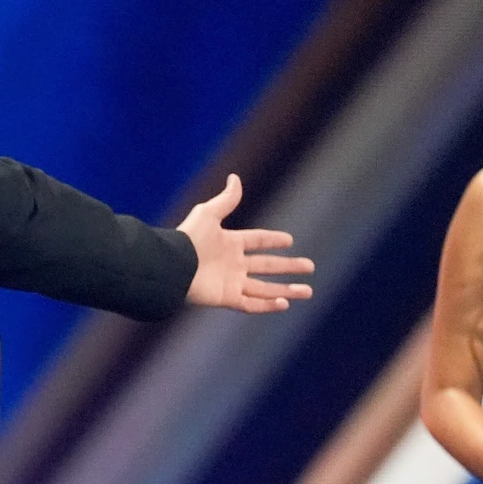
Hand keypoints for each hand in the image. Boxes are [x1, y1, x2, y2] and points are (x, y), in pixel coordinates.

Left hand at [178, 174, 315, 312]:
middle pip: (267, 266)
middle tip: (310, 267)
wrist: (172, 266)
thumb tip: (235, 178)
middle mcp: (233, 264)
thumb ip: (226, 200)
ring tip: (308, 291)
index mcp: (230, 243)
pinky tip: (285, 303)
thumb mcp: (208, 214)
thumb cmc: (188, 239)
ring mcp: (231, 282)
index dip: (272, 240)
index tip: (290, 241)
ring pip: (264, 288)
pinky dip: (268, 305)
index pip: (257, 240)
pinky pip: (251, 304)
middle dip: (289, 267)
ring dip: (286, 290)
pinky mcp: (226, 298)